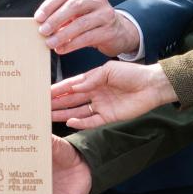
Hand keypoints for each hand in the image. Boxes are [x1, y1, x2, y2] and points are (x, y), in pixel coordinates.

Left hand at [35, 0, 140, 56]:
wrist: (120, 32)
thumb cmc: (93, 22)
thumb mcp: (78, 14)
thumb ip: (62, 16)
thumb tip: (41, 25)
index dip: (49, 5)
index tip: (38, 18)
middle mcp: (96, 0)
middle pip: (73, 6)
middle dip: (55, 19)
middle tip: (43, 31)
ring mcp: (105, 14)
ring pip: (81, 23)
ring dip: (62, 34)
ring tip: (50, 43)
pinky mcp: (109, 30)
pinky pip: (88, 38)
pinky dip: (72, 44)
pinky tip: (62, 49)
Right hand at [51, 61, 177, 128]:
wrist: (151, 85)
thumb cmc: (131, 74)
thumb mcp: (109, 70)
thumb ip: (91, 79)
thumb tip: (75, 86)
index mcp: (93, 80)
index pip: (71, 86)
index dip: (58, 89)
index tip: (44, 92)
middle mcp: (94, 94)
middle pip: (71, 100)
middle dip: (56, 103)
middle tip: (41, 106)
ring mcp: (100, 106)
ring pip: (77, 112)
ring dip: (63, 114)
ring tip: (49, 116)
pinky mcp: (108, 117)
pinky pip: (91, 121)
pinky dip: (80, 122)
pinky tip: (69, 122)